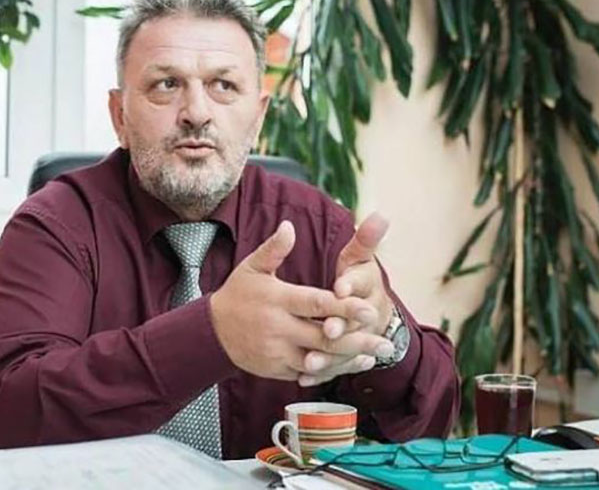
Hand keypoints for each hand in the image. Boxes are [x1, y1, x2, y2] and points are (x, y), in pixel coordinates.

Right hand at [210, 221, 388, 381]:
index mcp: (277, 300)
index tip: (369, 309)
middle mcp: (278, 328)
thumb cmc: (238, 294)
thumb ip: (273, 249)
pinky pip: (309, 372)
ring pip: (319, 358)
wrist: (213, 331)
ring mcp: (277, 352)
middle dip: (356, 340)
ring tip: (376, 355)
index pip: (315, 304)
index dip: (343, 307)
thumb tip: (289, 226)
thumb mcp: (252, 268)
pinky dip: (332, 370)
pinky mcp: (277, 369)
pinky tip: (354, 364)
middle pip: (323, 336)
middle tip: (385, 342)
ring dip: (349, 358)